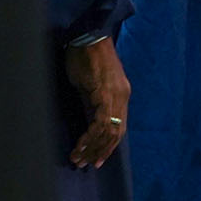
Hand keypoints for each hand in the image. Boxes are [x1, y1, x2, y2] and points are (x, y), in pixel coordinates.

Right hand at [64, 36, 129, 167]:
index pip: (119, 127)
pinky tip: (80, 146)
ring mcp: (115, 95)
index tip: (97, 160)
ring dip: (93, 148)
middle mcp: (122, 97)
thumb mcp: (92, 84)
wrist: (87, 36)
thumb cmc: (87, 57)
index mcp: (121, 94)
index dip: (109, 146)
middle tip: (87, 164)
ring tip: (79, 159)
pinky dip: (89, 137)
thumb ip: (94, 102)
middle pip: (116, 133)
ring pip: (108, 131)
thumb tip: (89, 120)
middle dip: (100, 151)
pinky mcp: (104, 94)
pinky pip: (100, 122)